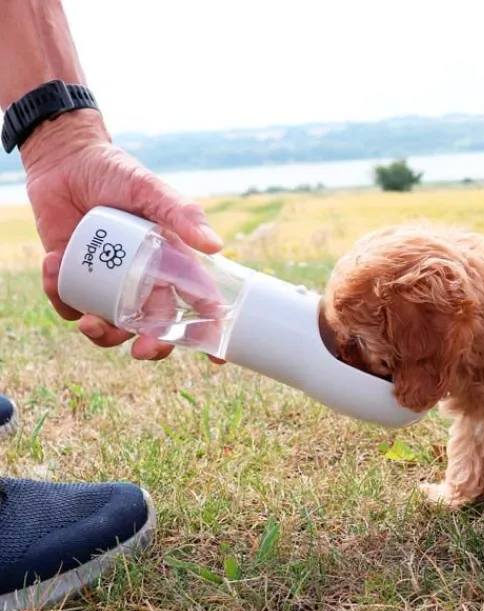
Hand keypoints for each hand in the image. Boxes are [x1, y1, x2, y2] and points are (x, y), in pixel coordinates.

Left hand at [20, 110, 224, 361]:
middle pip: (156, 327)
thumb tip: (216, 246)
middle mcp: (143, 280)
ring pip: (113, 328)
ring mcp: (108, 284)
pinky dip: (59, 296)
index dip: (208, 332)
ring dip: (101, 335)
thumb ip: (182, 214)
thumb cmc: (115, 172)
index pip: (197, 303)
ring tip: (85, 321)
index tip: (216, 360)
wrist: (64, 160)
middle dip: (153, 346)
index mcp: (170, 264)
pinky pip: (71, 306)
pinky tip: (51, 264)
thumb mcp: (150, 190)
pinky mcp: (73, 281)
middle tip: (143, 350)